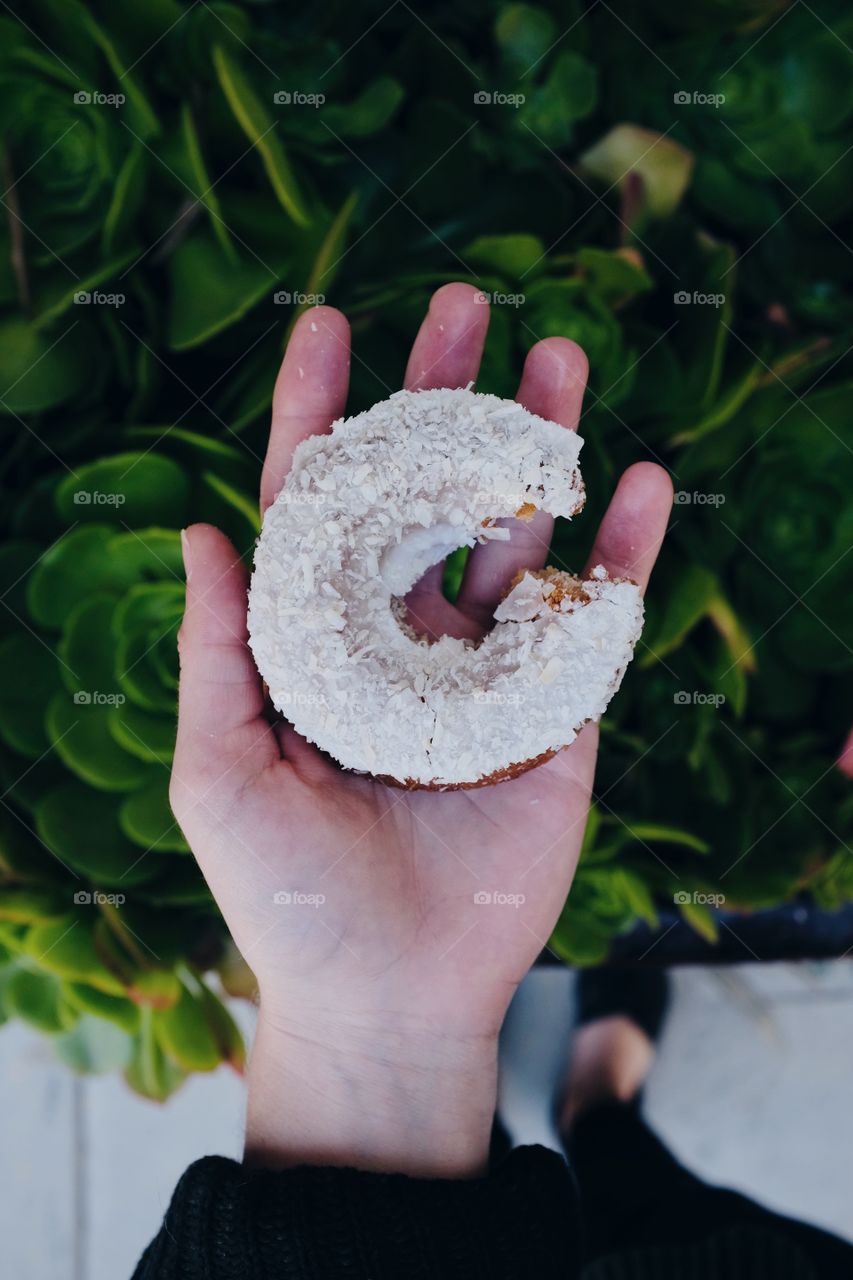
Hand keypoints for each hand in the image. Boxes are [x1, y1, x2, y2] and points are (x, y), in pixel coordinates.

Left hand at [171, 283, 671, 1175]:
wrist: (387, 998)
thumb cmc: (285, 898)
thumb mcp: (218, 773)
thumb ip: (214, 653)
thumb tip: (197, 528)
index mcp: (315, 641)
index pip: (314, 505)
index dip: (318, 414)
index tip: (327, 325)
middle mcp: (399, 638)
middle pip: (422, 494)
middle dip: (439, 401)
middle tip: (462, 306)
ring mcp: (481, 670)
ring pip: (513, 533)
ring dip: (535, 448)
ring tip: (558, 358)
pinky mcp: (553, 712)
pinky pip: (591, 618)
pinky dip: (618, 553)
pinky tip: (634, 482)